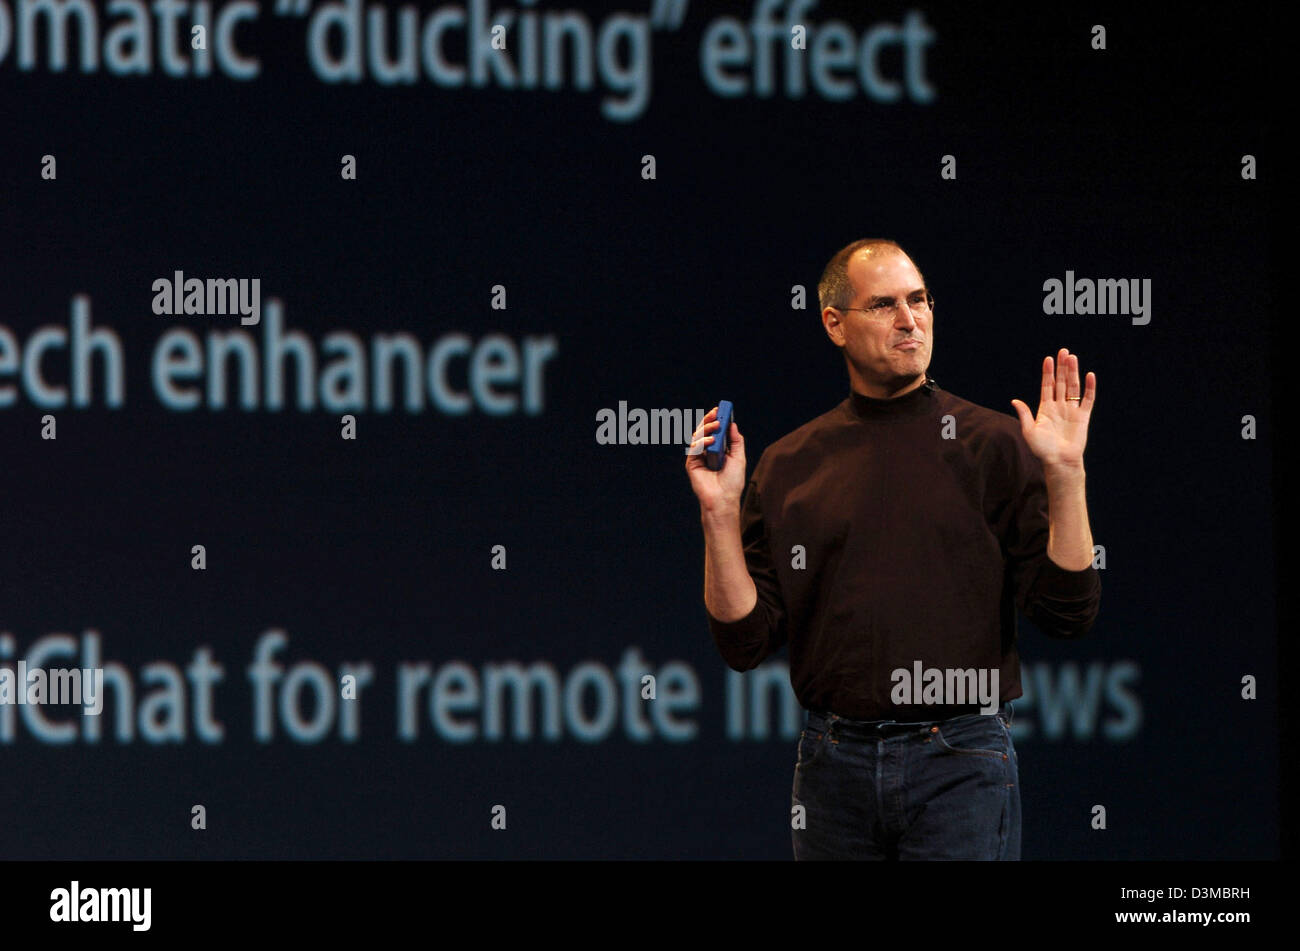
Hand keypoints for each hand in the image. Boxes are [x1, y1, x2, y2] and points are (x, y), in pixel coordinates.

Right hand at [685, 405, 745, 513]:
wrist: (724, 498)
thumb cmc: (732, 481)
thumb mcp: (739, 458)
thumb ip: (736, 441)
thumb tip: (733, 424)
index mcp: (718, 450)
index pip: (716, 431)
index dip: (717, 420)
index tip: (722, 410)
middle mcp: (707, 451)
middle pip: (705, 431)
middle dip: (710, 420)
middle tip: (716, 412)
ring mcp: (698, 457)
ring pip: (698, 436)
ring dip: (706, 429)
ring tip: (716, 426)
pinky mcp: (691, 463)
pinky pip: (694, 448)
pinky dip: (701, 442)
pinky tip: (710, 441)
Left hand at [1010, 348, 1095, 469]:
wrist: (1059, 461)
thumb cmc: (1042, 449)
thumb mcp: (1029, 431)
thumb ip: (1025, 414)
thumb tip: (1014, 400)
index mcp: (1045, 408)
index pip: (1047, 386)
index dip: (1048, 372)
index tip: (1048, 359)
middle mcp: (1059, 407)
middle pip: (1061, 382)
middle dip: (1062, 367)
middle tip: (1063, 351)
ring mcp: (1071, 410)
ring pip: (1073, 387)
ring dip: (1073, 372)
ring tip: (1073, 358)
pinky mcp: (1083, 417)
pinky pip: (1088, 399)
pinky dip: (1089, 387)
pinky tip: (1089, 375)